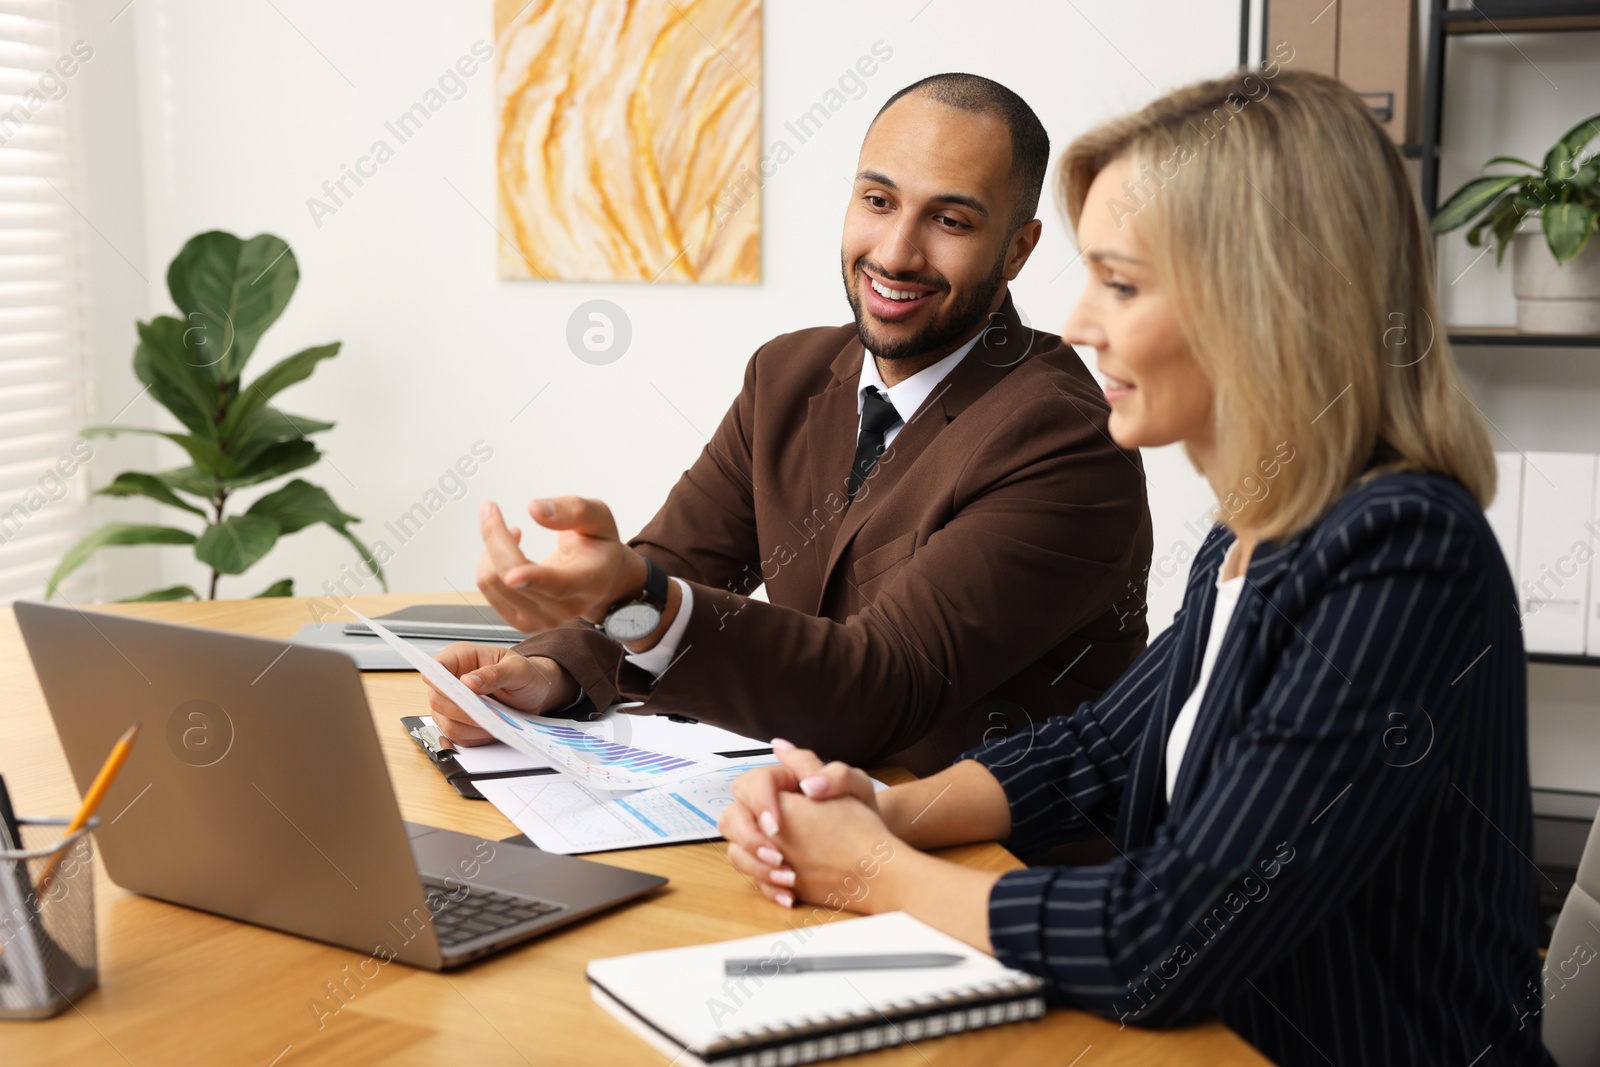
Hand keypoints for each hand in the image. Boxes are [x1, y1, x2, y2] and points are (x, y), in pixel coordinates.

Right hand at [424, 644, 578, 746]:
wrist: (534, 693)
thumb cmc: (525, 675)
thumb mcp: (518, 669)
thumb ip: (494, 674)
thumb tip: (468, 682)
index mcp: (460, 658)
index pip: (435, 669)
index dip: (440, 682)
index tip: (460, 694)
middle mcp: (450, 681)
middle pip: (437, 700)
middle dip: (461, 711)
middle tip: (485, 714)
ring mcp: (451, 704)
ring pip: (446, 723)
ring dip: (470, 727)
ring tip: (495, 721)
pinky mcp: (458, 723)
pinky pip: (458, 737)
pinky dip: (476, 737)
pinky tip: (494, 728)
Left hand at [475, 497, 646, 632]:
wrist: (599, 579)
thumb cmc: (598, 545)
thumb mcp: (598, 517)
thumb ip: (573, 510)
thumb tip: (535, 509)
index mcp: (591, 582)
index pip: (560, 585)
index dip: (534, 578)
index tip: (513, 575)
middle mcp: (566, 609)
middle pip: (511, 576)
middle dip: (495, 535)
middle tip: (490, 508)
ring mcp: (542, 621)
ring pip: (492, 582)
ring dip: (492, 548)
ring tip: (514, 534)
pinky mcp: (521, 622)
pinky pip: (487, 589)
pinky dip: (490, 564)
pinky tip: (511, 555)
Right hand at [729, 790, 901, 912]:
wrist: (872, 847)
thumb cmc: (862, 811)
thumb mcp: (856, 787)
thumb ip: (835, 775)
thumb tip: (809, 785)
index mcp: (782, 782)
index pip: (753, 783)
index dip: (759, 802)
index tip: (776, 826)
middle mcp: (766, 809)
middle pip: (732, 817)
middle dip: (750, 838)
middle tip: (778, 855)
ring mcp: (765, 840)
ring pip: (737, 851)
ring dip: (757, 867)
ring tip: (788, 879)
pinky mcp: (770, 865)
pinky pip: (754, 878)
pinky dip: (769, 889)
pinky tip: (790, 895)